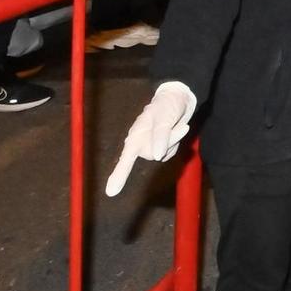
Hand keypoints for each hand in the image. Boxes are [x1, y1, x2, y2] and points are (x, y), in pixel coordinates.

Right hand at [104, 82, 195, 196]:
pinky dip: (177, 141)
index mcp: (136, 136)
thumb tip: (156, 156)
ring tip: (174, 124)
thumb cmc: (168, 105)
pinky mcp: (162, 145)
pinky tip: (177, 128)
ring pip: (165, 154)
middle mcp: (141, 143)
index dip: (118, 175)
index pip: (126, 158)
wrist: (179, 98)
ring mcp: (152, 145)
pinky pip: (171, 151)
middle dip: (167, 143)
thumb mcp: (164, 117)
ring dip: (174, 141)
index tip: (110, 193)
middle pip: (154, 155)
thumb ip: (160, 136)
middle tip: (172, 125)